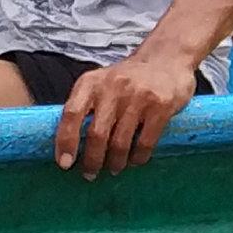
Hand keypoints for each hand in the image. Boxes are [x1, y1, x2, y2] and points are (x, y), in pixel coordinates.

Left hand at [54, 43, 199, 178]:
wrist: (168, 58)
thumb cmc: (128, 78)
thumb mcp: (101, 82)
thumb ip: (86, 105)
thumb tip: (68, 144)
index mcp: (91, 83)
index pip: (71, 114)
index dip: (65, 142)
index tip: (65, 164)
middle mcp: (113, 88)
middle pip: (97, 134)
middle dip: (92, 160)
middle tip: (90, 174)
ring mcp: (138, 97)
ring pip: (120, 142)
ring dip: (115, 162)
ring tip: (114, 169)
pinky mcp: (161, 106)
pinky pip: (145, 141)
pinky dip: (138, 157)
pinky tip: (135, 161)